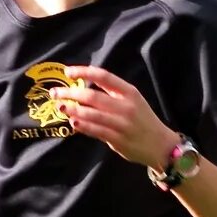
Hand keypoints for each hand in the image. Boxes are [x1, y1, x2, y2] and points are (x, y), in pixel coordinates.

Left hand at [52, 64, 172, 168]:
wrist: (161, 145)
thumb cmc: (143, 120)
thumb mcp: (133, 101)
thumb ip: (112, 95)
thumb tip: (82, 90)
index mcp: (129, 92)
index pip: (104, 76)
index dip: (84, 72)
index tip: (68, 72)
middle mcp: (126, 106)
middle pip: (92, 95)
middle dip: (70, 93)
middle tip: (55, 93)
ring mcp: (122, 124)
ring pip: (91, 114)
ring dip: (73, 110)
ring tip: (61, 107)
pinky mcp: (118, 139)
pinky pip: (96, 130)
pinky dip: (83, 125)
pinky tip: (73, 122)